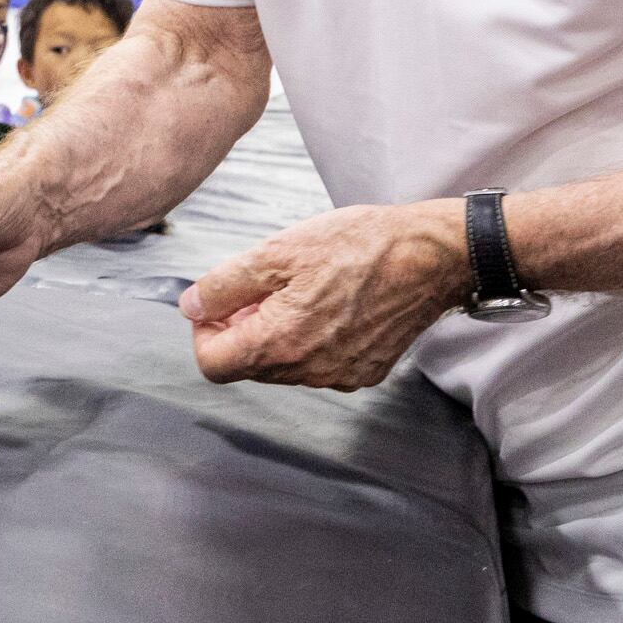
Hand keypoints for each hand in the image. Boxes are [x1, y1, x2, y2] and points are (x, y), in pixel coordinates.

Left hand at [178, 199, 472, 390]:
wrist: (431, 257)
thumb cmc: (359, 246)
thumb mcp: (277, 252)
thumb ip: (225, 285)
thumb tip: (190, 306)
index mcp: (280, 344)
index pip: (212, 364)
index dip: (205, 331)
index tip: (218, 303)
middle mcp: (309, 371)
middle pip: (247, 365)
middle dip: (241, 328)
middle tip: (260, 286)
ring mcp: (340, 376)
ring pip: (282, 366)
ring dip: (275, 332)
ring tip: (298, 288)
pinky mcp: (365, 372)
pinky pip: (318, 364)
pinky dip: (310, 338)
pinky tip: (328, 302)